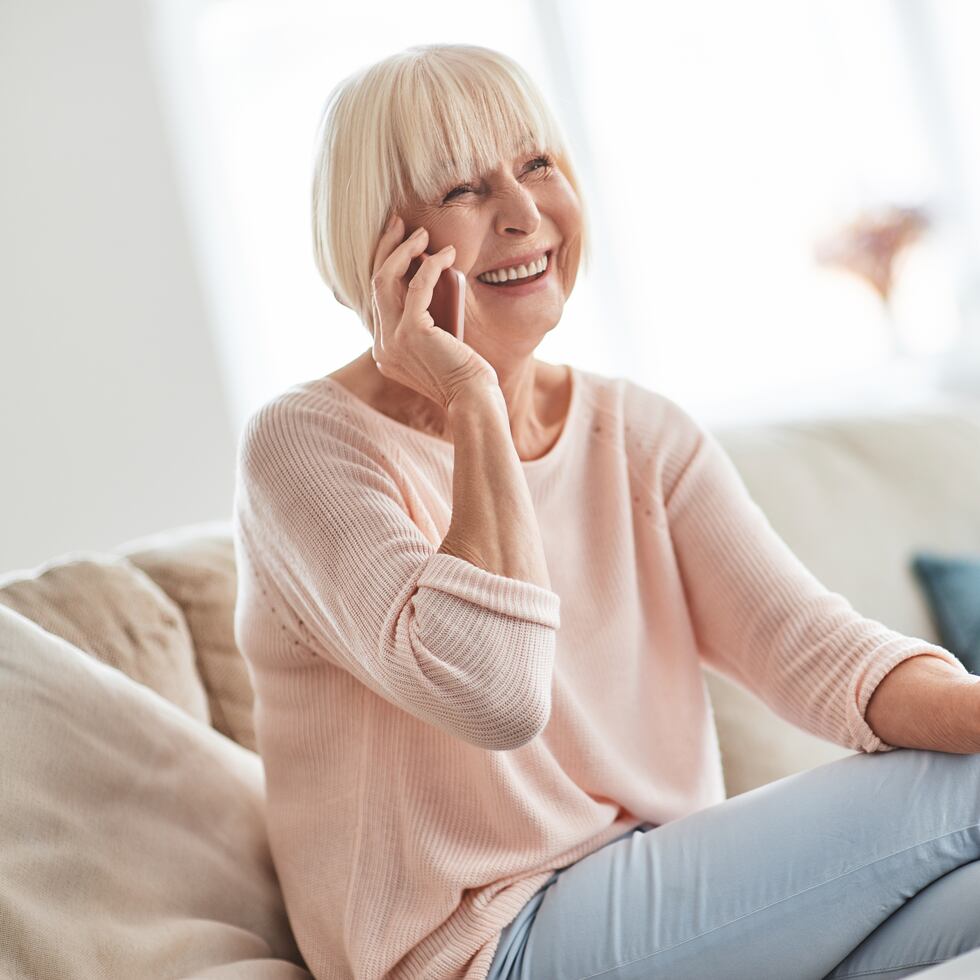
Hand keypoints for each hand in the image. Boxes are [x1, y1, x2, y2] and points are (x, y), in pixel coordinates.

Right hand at [369, 214, 497, 409]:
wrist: (473, 399)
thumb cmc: (465, 376)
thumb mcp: (438, 348)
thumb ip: (427, 327)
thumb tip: (433, 288)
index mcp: (384, 351)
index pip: (379, 299)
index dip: (387, 266)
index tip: (401, 243)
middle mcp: (381, 346)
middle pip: (375, 284)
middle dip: (386, 248)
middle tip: (399, 224)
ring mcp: (392, 340)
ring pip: (385, 279)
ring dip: (403, 250)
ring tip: (421, 233)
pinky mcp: (411, 333)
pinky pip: (417, 287)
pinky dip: (431, 266)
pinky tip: (446, 255)